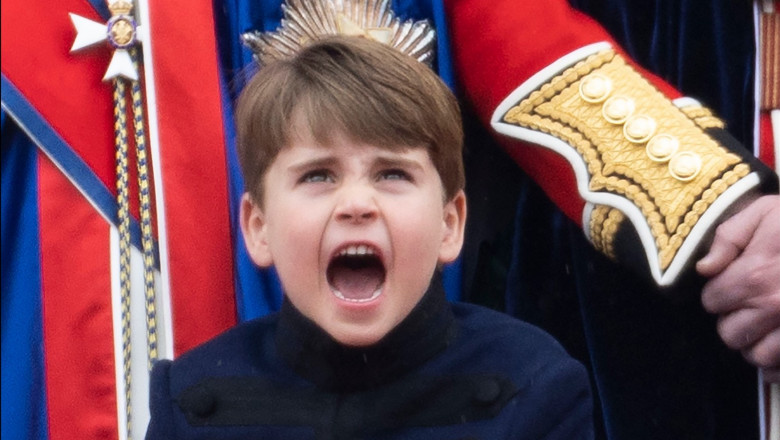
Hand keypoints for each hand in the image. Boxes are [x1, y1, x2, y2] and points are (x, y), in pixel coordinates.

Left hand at [697, 195, 779, 381]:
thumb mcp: (765, 213)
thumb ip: (728, 238)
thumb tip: (705, 269)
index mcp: (755, 275)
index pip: (712, 301)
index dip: (719, 292)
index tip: (732, 284)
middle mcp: (774, 307)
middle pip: (730, 333)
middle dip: (734, 320)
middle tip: (749, 306)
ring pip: (757, 357)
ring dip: (756, 343)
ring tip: (765, 325)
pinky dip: (777, 365)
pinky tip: (779, 344)